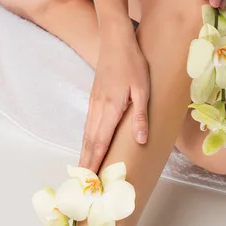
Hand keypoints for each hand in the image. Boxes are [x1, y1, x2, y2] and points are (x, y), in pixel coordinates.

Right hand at [80, 18, 149, 172]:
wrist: (115, 39)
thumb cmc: (133, 63)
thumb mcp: (143, 89)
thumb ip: (141, 117)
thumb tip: (141, 141)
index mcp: (110, 110)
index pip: (100, 143)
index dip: (94, 163)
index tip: (90, 180)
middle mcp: (98, 110)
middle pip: (89, 143)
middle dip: (86, 165)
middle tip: (82, 186)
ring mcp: (94, 105)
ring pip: (87, 136)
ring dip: (84, 155)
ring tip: (83, 173)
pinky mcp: (94, 100)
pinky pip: (88, 126)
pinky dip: (86, 142)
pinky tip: (88, 148)